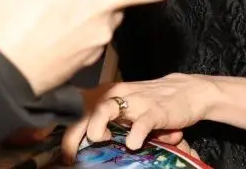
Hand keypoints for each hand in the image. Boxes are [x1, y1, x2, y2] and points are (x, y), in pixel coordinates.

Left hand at [63, 74, 218, 157]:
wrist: (190, 91)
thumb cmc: (153, 101)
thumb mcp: (127, 105)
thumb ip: (107, 118)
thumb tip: (84, 139)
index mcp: (109, 93)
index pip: (78, 104)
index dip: (62, 123)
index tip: (55, 145)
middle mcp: (119, 94)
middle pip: (85, 108)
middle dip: (73, 132)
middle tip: (69, 154)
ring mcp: (137, 102)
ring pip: (107, 108)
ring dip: (96, 125)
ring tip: (96, 140)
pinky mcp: (157, 110)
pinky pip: (142, 122)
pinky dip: (135, 134)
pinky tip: (132, 144)